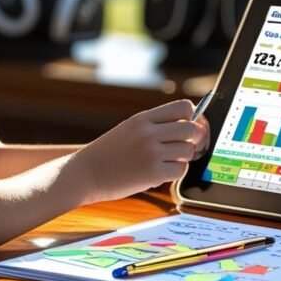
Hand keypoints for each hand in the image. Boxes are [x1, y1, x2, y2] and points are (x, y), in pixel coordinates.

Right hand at [75, 100, 208, 203]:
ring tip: (167, 161)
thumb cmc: (109, 153)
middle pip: (192, 129)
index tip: (189, 127)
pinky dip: (175, 172)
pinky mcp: (152, 173)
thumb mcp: (130, 129)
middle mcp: (148, 132)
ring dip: (183, 158)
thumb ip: (155, 125)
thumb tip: (193, 125)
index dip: (193, 117)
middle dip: (195, 139)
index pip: (184, 107)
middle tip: (189, 146)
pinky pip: (181, 170)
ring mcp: (150, 153)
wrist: (86, 173)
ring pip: (188, 151)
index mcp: (143, 118)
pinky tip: (161, 172)